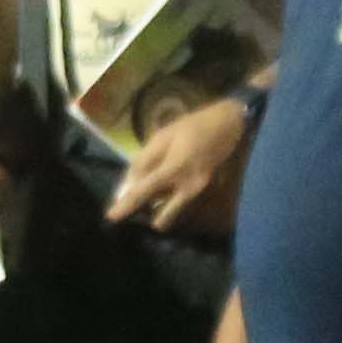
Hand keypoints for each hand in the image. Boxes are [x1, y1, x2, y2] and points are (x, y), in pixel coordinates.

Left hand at [106, 97, 249, 236]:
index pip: (144, 192)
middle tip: (130, 203)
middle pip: (159, 211)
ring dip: (156, 205)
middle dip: (144, 211)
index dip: (126, 205)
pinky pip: (179, 201)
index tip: (111, 216)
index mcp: (174, 168)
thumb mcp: (163, 136)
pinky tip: (162, 185)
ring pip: (170, 209)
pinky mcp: (203, 190)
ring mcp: (198, 191)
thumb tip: (129, 183)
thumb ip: (144, 160)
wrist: (230, 125)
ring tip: (147, 191)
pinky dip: (167, 198)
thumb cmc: (192, 126)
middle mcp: (187, 186)